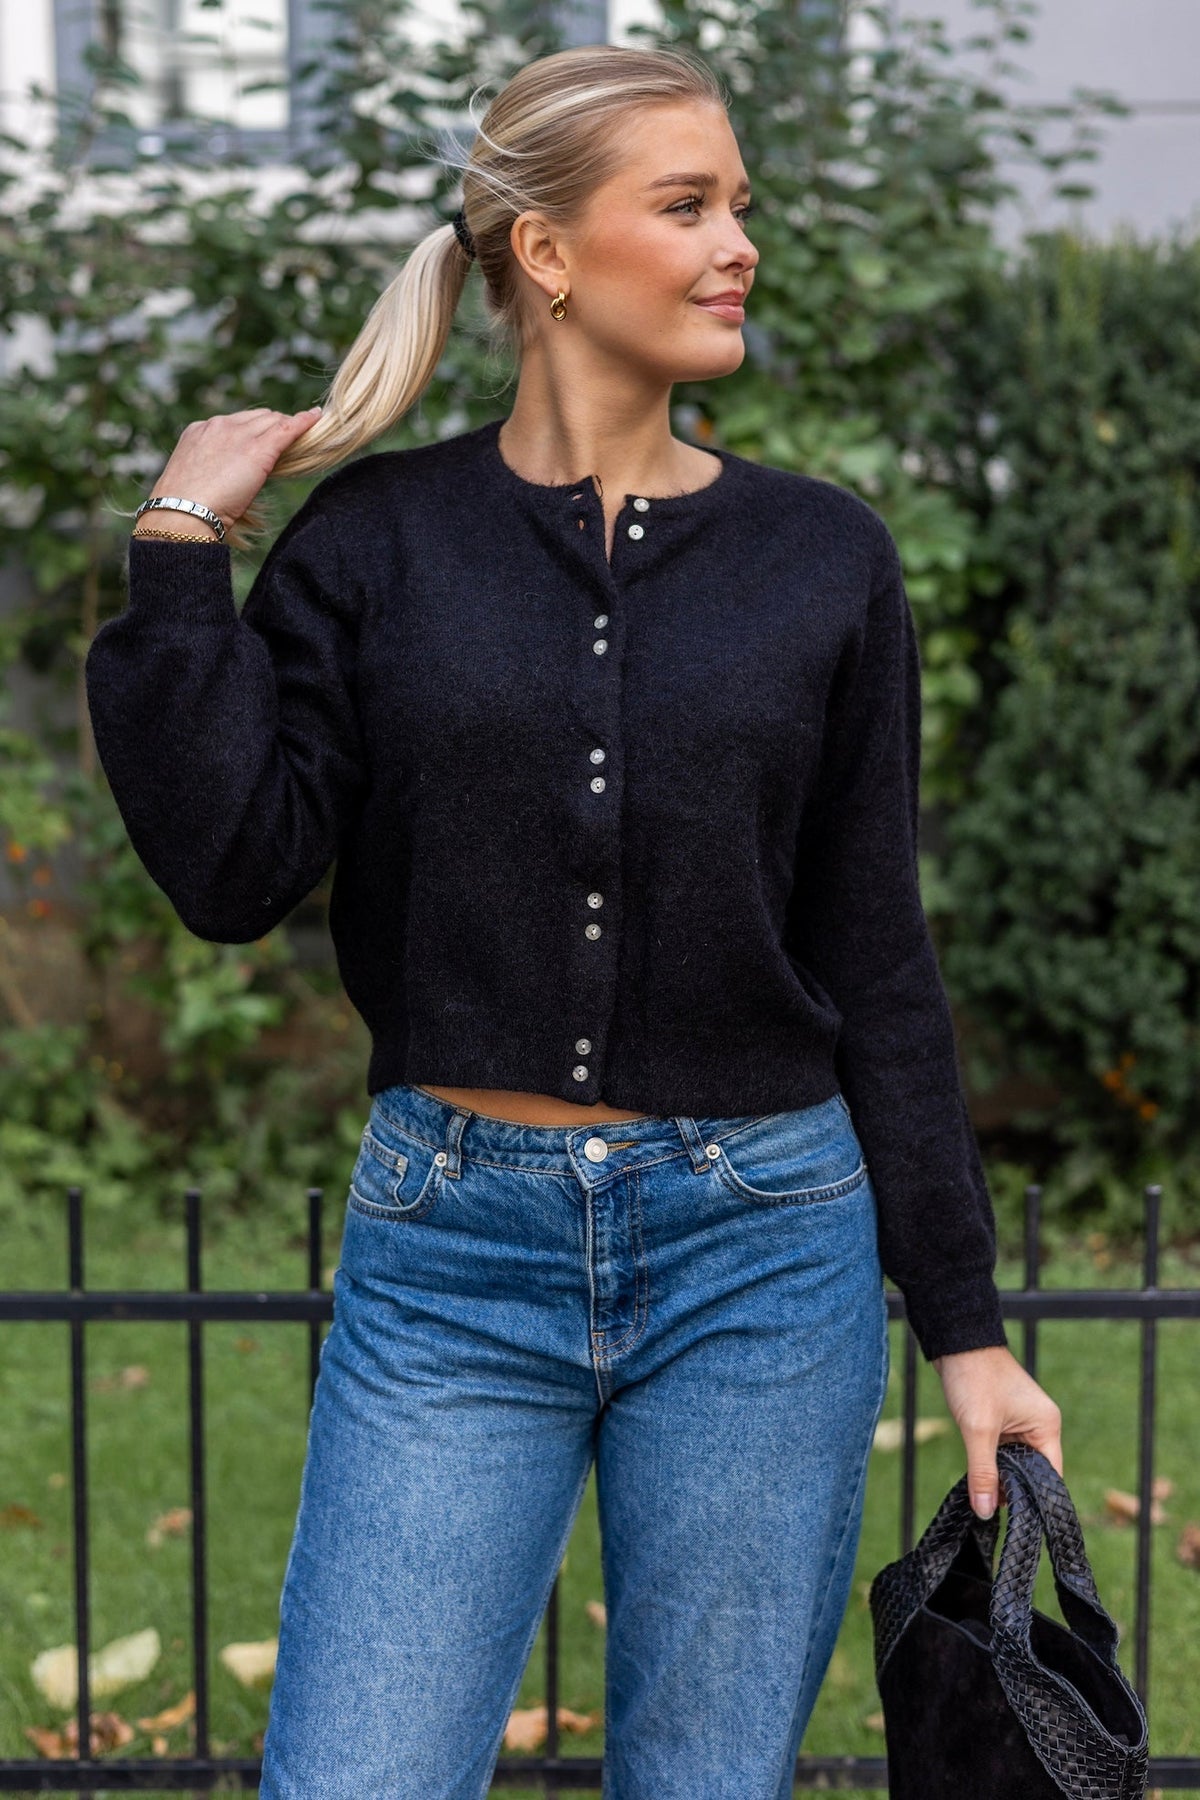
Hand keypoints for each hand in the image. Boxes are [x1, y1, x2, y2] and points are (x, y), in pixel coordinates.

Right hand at [144, 406, 323, 532]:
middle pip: (257, 417)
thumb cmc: (186, 508)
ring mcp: (238, 435)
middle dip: (273, 426)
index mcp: (199, 431)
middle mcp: (218, 426)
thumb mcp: (196, 479)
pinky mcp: (258, 449)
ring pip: (272, 421)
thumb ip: (213, 469)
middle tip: (288, 438)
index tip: (263, 439)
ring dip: (286, 427)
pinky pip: (286, 429)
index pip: (235, 422)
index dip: (253, 429)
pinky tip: (315, 418)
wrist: (183, 512)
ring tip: (302, 434)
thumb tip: (232, 481)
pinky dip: (303, 422)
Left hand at [932, 1344, 1062, 1520]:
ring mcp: (1021, 1422)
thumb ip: (982, 1471)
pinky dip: (990, 1462)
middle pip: (1031, 1471)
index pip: (1050, 1475)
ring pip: (1013, 1462)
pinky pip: (1001, 1450)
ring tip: (981, 1496)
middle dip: (1012, 1488)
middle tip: (990, 1508)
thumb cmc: (974, 1378)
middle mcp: (1039, 1425)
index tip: (1016, 1519)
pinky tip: (976, 1475)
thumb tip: (985, 1511)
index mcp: (1046, 1425)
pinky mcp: (1002, 1419)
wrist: (955, 1341)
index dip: (1033, 1498)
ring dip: (998, 1475)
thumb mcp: (978, 1429)